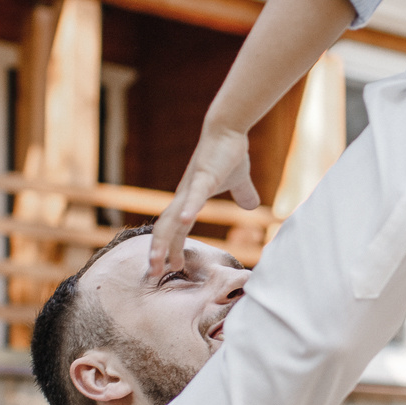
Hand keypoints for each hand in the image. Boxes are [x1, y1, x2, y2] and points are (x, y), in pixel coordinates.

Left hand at [149, 123, 257, 274]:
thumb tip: (252, 205)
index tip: (171, 269)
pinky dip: (187, 210)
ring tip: (159, 262)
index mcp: (189, 200)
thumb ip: (243, 194)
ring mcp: (191, 187)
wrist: (228, 128)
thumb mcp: (239, 181)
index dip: (171, 249)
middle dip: (158, 253)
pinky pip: (194, 196)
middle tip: (153, 275)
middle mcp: (184, 196)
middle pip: (165, 229)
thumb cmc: (229, 153)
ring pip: (172, 219)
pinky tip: (184, 223)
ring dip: (164, 242)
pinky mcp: (203, 176)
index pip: (175, 230)